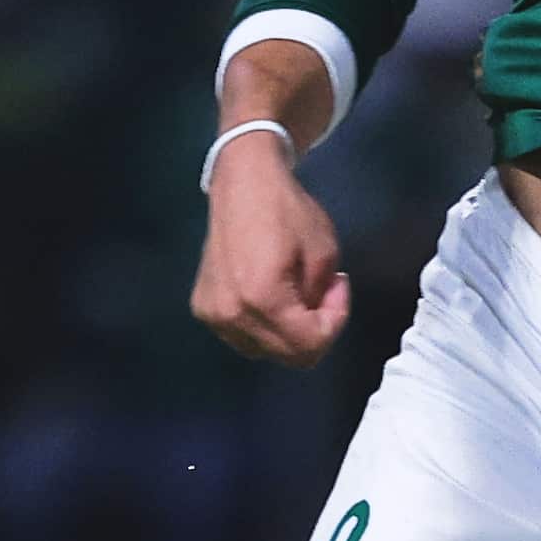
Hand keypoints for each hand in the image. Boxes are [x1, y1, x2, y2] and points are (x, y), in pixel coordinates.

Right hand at [191, 129, 350, 363]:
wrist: (242, 184)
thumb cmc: (287, 211)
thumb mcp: (325, 254)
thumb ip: (323, 300)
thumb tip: (313, 318)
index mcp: (262, 299)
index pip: (309, 345)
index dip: (334, 322)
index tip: (338, 288)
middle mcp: (231, 314)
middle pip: (287, 356)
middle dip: (314, 330)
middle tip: (323, 294)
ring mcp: (212, 314)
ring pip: (265, 350)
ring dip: (289, 332)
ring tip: (297, 292)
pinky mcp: (202, 308)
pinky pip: (243, 335)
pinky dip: (264, 325)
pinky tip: (271, 293)